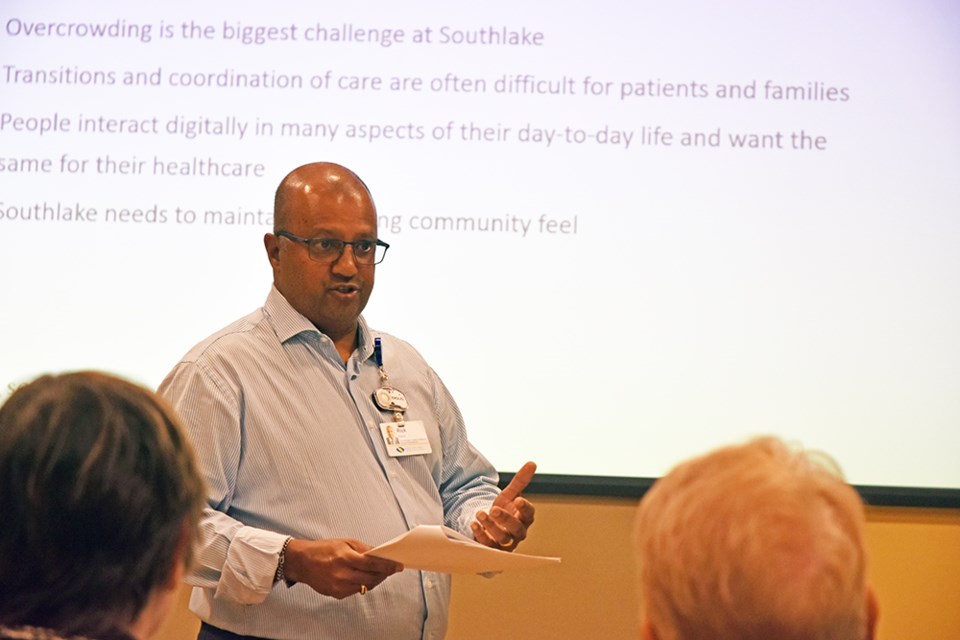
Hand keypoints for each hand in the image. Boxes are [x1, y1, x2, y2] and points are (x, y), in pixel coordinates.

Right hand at [283, 538, 402, 598]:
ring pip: (365, 586)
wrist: (302, 562)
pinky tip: (365, 577)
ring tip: (381, 573)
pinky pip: (356, 591)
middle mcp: (341, 574)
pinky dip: (363, 584)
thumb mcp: (345, 542)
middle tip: (392, 569)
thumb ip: (364, 549)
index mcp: (344, 558)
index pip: (372, 564)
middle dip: (384, 574)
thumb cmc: (324, 549)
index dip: (387, 566)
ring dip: (376, 580)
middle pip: (371, 578)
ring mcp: (338, 586)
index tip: (398, 566)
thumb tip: (380, 554)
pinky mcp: (336, 594)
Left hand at [471, 461, 536, 550]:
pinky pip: (488, 546)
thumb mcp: (509, 495)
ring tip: (480, 514)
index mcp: (524, 518)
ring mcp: (505, 543)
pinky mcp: (492, 550)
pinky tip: (474, 525)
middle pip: (516, 528)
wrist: (489, 527)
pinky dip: (480, 536)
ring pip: (502, 538)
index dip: (525, 507)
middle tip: (494, 509)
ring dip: (491, 526)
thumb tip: (532, 463)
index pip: (529, 514)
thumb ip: (520, 481)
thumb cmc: (503, 510)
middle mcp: (517, 532)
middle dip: (505, 519)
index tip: (518, 499)